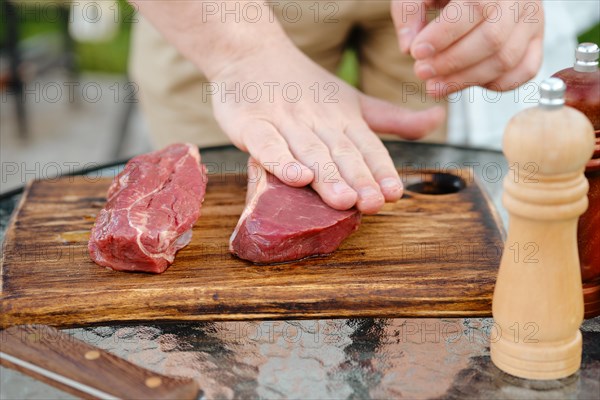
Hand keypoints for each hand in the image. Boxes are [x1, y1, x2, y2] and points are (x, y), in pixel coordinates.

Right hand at [211, 42, 444, 213]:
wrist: (249, 52)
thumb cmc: (303, 85)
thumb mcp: (352, 101)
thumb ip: (391, 118)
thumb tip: (437, 119)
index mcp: (342, 117)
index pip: (366, 146)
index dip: (380, 170)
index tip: (393, 194)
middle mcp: (317, 120)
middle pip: (340, 152)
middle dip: (358, 178)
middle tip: (372, 203)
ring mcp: (283, 122)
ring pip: (309, 151)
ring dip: (327, 176)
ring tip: (343, 200)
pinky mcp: (250, 125)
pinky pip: (267, 145)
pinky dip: (281, 161)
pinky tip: (297, 177)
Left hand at [391, 0, 543, 94]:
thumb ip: (409, 11)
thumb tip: (408, 47)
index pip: (474, 8)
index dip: (443, 36)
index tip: (417, 52)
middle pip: (492, 39)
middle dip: (451, 62)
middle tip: (421, 72)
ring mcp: (533, 20)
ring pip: (506, 59)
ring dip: (465, 80)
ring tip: (435, 85)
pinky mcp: (536, 40)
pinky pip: (524, 71)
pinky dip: (495, 84)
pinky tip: (466, 82)